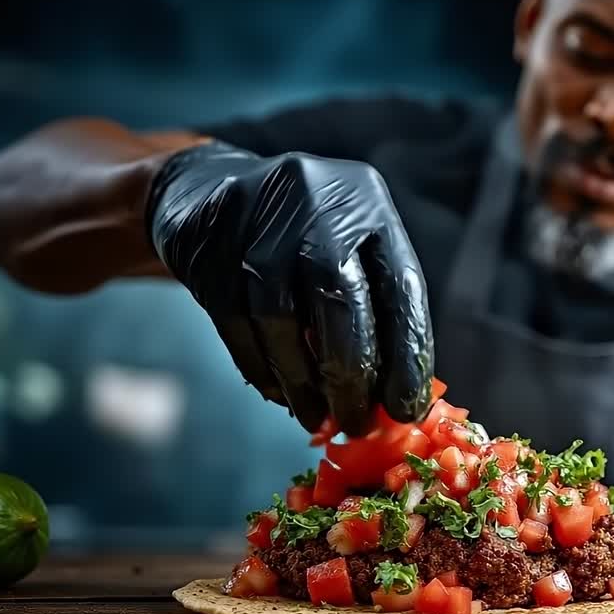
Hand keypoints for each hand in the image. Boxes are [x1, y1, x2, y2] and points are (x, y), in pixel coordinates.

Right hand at [146, 141, 433, 434]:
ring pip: (282, 322)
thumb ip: (375, 311)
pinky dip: (262, 370)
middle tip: (356, 424)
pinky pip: (237, 326)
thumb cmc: (301, 237)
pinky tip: (278, 394)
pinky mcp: (208, 248)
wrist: (205, 188)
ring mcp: (257, 223)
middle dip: (351, 378)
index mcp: (367, 205)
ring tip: (316, 420)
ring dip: (302, 384)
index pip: (400, 288)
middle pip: (341, 304)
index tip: (406, 409)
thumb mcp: (348, 249)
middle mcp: (316, 204)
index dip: (407, 356)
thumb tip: (397, 401)